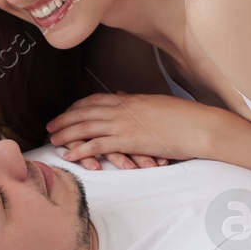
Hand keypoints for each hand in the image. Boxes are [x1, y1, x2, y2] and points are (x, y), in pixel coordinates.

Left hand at [46, 92, 228, 169]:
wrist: (199, 126)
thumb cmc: (185, 118)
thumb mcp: (157, 104)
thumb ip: (136, 101)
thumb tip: (122, 95)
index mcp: (131, 99)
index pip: (96, 99)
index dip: (77, 106)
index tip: (67, 111)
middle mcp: (123, 108)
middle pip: (85, 111)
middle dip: (65, 118)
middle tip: (50, 126)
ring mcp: (124, 124)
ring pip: (85, 126)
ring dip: (66, 133)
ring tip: (52, 140)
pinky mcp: (127, 141)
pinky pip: (96, 145)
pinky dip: (79, 149)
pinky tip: (68, 154)